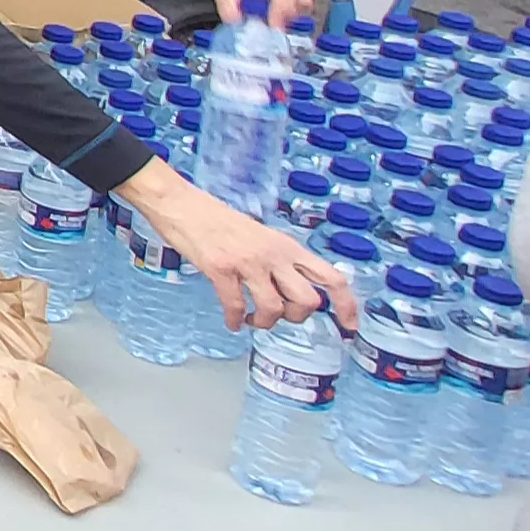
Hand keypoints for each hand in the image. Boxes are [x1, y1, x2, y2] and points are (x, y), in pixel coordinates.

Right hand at [120, 165, 354, 329]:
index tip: (349, 327)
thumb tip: (290, 289)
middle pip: (307, 301)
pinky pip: (236, 307)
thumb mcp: (261, 236)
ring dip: (264, 322)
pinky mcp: (221, 269)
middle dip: (295, 317)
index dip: (347, 306)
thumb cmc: (217, 220)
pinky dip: (235, 320)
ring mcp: (248, 262)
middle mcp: (274, 255)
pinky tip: (232, 321)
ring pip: (275, 309)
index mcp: (288, 246)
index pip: (332, 277)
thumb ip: (279, 260)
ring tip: (252, 319)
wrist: (181, 203)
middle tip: (279, 314)